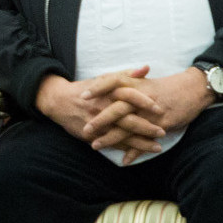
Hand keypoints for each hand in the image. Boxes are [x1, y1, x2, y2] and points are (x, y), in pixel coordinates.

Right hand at [39, 66, 167, 158]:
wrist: (59, 101)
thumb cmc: (86, 89)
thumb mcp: (105, 78)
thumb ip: (126, 74)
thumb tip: (146, 69)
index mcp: (108, 92)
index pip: (129, 96)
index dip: (145, 102)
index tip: (160, 109)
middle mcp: (103, 108)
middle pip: (128, 119)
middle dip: (147, 127)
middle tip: (163, 132)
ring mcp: (97, 123)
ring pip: (122, 135)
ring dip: (141, 142)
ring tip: (157, 147)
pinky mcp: (92, 135)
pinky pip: (111, 144)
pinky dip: (125, 150)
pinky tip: (139, 153)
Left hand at [82, 67, 216, 162]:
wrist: (194, 89)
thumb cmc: (167, 86)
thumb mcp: (146, 81)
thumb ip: (128, 81)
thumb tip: (106, 81)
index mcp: (137, 84)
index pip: (113, 81)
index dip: (98, 88)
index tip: (83, 96)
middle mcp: (142, 98)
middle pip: (117, 108)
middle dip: (100, 120)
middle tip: (85, 129)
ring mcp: (152, 113)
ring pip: (128, 127)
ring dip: (111, 138)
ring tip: (95, 146)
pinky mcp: (162, 124)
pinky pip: (145, 139)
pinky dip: (135, 151)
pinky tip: (124, 160)